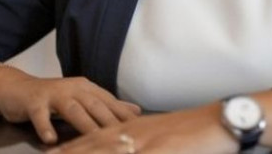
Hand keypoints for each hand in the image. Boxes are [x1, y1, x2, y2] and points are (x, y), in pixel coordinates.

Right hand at [0, 67, 140, 143]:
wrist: (17, 88)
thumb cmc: (53, 99)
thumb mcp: (81, 99)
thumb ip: (107, 106)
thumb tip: (136, 110)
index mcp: (86, 87)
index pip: (109, 102)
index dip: (124, 115)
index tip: (140, 129)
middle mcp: (73, 87)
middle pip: (94, 105)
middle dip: (110, 120)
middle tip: (124, 137)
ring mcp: (53, 93)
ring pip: (72, 109)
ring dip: (84, 124)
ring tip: (95, 139)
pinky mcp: (34, 101)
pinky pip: (40, 115)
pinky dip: (45, 127)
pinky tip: (51, 140)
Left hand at [47, 103, 238, 153]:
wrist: (218, 121)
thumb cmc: (192, 129)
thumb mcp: (164, 134)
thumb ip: (145, 141)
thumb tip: (129, 148)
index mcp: (136, 127)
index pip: (98, 136)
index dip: (74, 145)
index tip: (53, 152)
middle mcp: (136, 132)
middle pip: (95, 144)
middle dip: (70, 152)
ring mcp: (147, 142)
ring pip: (108, 151)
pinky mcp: (160, 150)